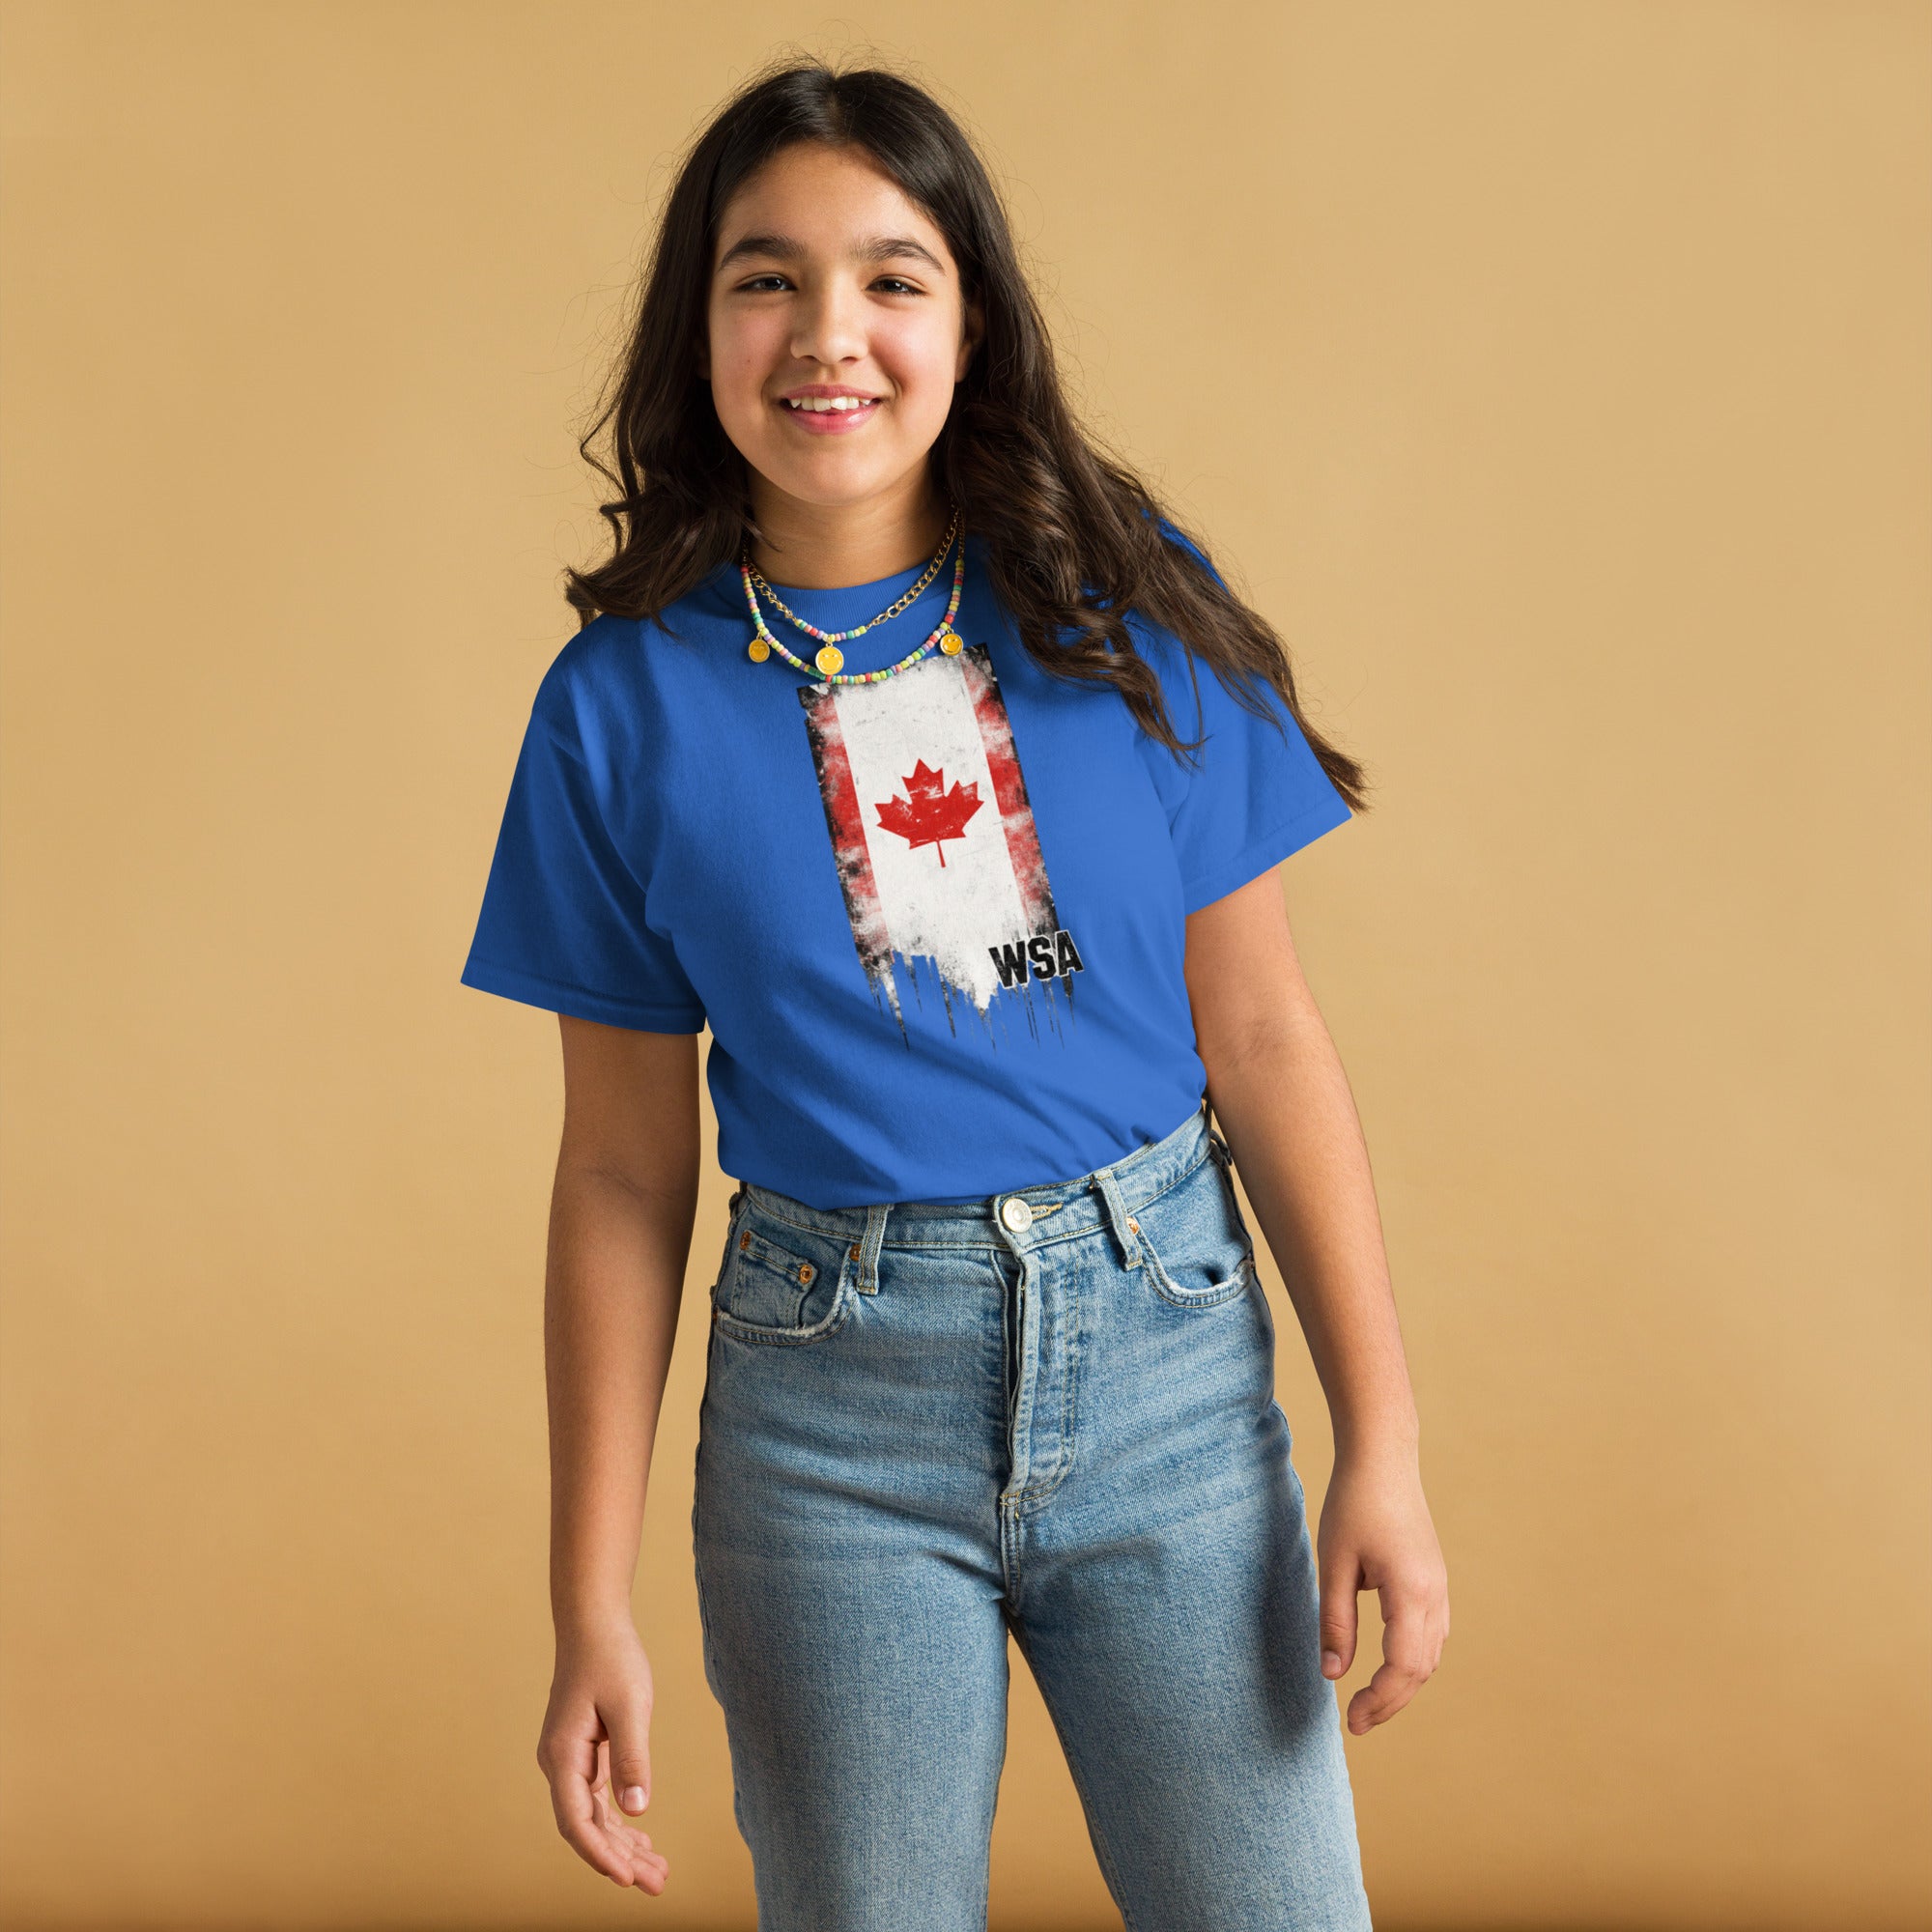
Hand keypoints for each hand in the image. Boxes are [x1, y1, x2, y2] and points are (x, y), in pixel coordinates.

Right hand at [536, 1620, 668, 1894]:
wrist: (593, 1624)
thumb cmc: (611, 1658)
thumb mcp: (629, 1706)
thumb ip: (632, 1758)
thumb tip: (636, 1810)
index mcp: (563, 1756)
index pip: (576, 1822)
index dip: (600, 1855)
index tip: (627, 1880)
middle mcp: (559, 1765)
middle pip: (586, 1827)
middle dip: (620, 1860)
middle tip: (658, 1885)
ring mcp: (569, 1761)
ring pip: (593, 1817)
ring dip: (622, 1846)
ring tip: (658, 1873)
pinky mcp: (583, 1754)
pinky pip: (598, 1800)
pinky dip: (619, 1822)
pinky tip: (642, 1840)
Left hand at [1316, 1446, 1448, 1734]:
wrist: (1383, 1458)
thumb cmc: (1353, 1504)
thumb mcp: (1334, 1563)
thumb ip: (1335, 1621)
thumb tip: (1332, 1675)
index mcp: (1411, 1593)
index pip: (1402, 1667)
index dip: (1379, 1700)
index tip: (1351, 1721)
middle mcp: (1435, 1596)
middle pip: (1421, 1669)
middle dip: (1391, 1701)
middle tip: (1356, 1722)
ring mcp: (1440, 1588)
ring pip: (1431, 1656)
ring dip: (1404, 1685)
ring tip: (1370, 1702)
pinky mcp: (1434, 1580)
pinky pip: (1432, 1636)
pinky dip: (1413, 1661)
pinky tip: (1389, 1668)